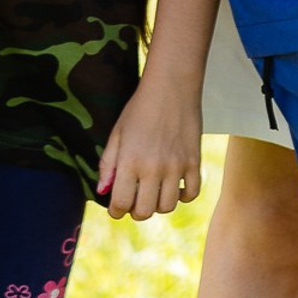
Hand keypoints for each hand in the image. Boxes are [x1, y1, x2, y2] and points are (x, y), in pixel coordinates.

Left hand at [95, 74, 202, 221]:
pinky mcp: (194, 160)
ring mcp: (176, 166)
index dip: (116, 211)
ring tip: (155, 191)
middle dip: (136, 210)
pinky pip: (192, 193)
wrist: (172, 85)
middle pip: (144, 212)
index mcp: (130, 162)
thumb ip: (108, 164)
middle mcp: (153, 168)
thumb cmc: (140, 108)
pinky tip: (176, 186)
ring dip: (159, 204)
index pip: (121, 205)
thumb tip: (103, 191)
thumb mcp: (117, 133)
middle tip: (136, 198)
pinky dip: (184, 196)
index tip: (117, 206)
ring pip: (168, 206)